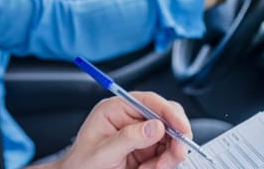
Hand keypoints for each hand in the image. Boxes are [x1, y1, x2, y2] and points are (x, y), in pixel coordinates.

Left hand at [53, 92, 190, 168]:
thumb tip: (156, 127)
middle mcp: (131, 118)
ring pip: (172, 138)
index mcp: (116, 109)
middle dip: (175, 137)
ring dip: (170, 155)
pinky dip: (165, 164)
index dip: (168, 112)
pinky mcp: (148, 149)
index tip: (181, 128)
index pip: (148, 101)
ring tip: (152, 168)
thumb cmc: (82, 163)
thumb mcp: (102, 152)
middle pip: (167, 118)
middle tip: (176, 155)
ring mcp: (142, 134)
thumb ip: (128, 138)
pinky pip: (167, 153)